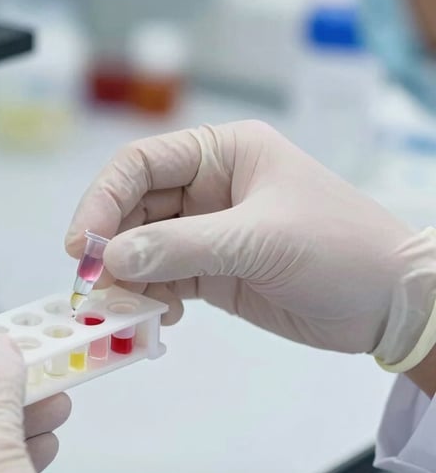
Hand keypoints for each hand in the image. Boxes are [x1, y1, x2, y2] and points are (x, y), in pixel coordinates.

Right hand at [66, 121, 435, 365]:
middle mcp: (208, 188)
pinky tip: (158, 318)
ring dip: (125, 279)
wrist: (388, 305)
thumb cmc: (339, 249)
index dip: (104, 200)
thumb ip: (180, 247)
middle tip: (93, 286)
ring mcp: (206, 232)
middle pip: (134, 209)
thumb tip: (111, 258)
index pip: (141, 164)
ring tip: (123, 310)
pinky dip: (149, 299)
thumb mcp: (258, 240)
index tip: (84, 245)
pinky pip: (162, 280)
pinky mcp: (210, 271)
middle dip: (111, 247)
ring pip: (142, 249)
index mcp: (223, 154)